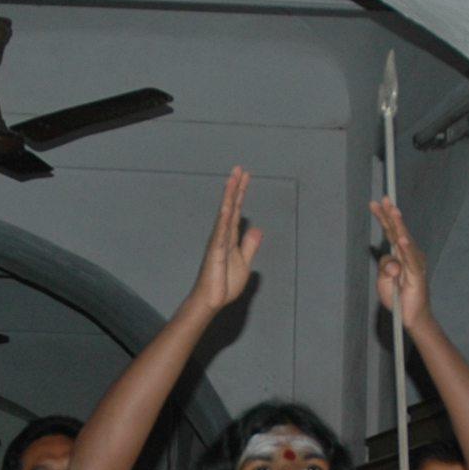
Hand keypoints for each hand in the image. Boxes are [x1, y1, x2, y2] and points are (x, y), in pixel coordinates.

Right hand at [192, 168, 262, 315]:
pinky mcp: (215, 251)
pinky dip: (225, 217)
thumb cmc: (224, 283)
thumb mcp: (244, 263)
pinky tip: (228, 205)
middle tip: (239, 168)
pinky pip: (221, 231)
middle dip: (235, 187)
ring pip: (225, 213)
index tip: (245, 176)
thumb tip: (257, 229)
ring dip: (229, 196)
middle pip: (231, 206)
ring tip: (233, 178)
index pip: (237, 211)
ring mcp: (218, 241)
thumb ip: (249, 245)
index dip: (241, 193)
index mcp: (230, 237)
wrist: (212, 301)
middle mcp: (223, 235)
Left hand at [369, 197, 431, 331]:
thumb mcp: (383, 280)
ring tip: (394, 212)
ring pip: (405, 241)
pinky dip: (406, 249)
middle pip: (398, 231)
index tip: (375, 203)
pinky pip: (410, 260)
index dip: (383, 217)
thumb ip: (385, 267)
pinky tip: (402, 239)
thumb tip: (393, 263)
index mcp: (399, 254)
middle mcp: (409, 255)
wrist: (411, 316)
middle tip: (385, 199)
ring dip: (399, 226)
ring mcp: (414, 264)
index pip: (390, 231)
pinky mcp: (417, 276)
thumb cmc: (398, 296)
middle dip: (391, 214)